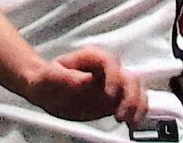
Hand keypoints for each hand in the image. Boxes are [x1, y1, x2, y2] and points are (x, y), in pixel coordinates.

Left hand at [22, 49, 147, 127]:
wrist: (46, 90)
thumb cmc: (45, 80)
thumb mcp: (47, 78)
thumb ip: (62, 77)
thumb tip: (81, 80)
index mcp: (89, 59)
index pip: (109, 62)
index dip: (114, 77)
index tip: (110, 95)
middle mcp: (104, 70)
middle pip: (127, 76)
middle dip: (129, 96)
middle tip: (120, 115)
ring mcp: (112, 84)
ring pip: (135, 89)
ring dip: (137, 105)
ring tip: (130, 122)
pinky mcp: (113, 99)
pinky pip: (133, 102)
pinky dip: (137, 112)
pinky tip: (132, 123)